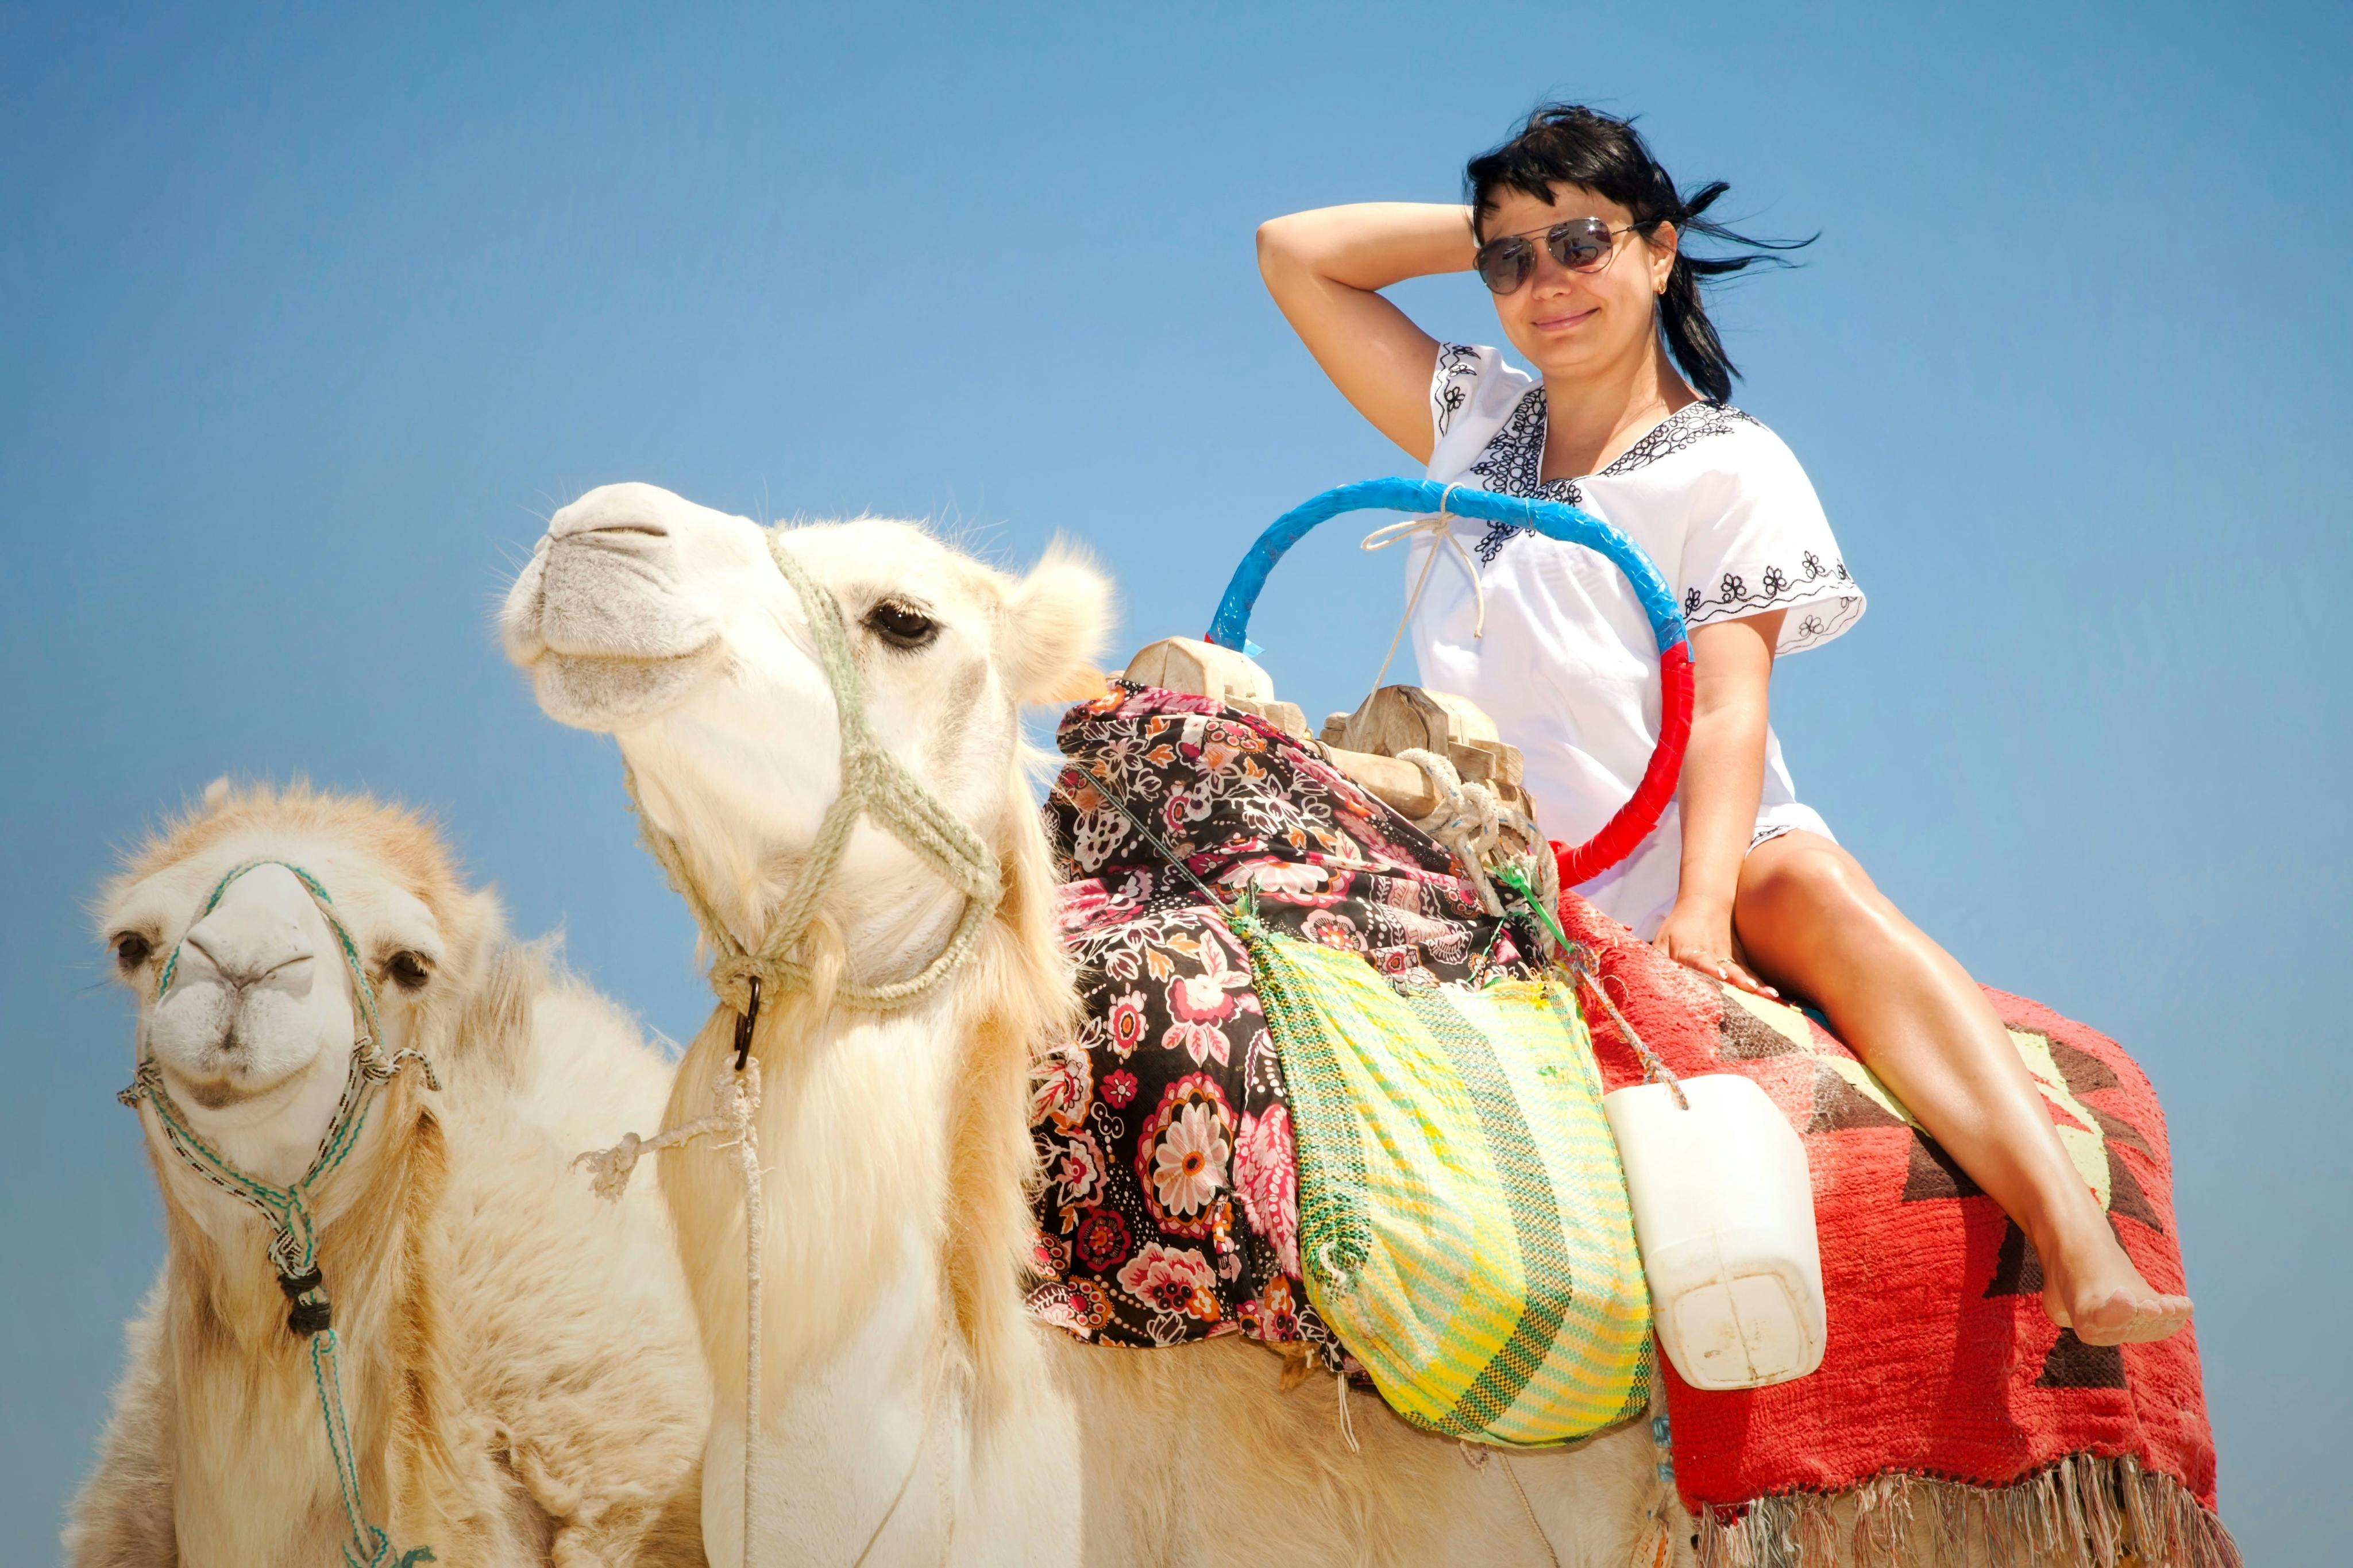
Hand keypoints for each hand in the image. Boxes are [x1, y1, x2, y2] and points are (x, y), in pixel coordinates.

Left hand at [1651, 901, 1778, 999]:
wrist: (1705, 902)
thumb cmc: (1678, 927)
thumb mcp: (1661, 941)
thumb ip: (1657, 961)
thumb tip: (1648, 982)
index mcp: (1691, 950)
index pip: (1700, 960)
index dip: (1710, 967)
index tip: (1721, 974)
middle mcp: (1713, 955)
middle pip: (1727, 970)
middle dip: (1738, 982)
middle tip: (1750, 992)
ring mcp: (1729, 958)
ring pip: (1743, 973)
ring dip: (1755, 985)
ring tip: (1769, 997)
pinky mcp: (1740, 961)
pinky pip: (1752, 975)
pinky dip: (1763, 986)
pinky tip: (1776, 998)